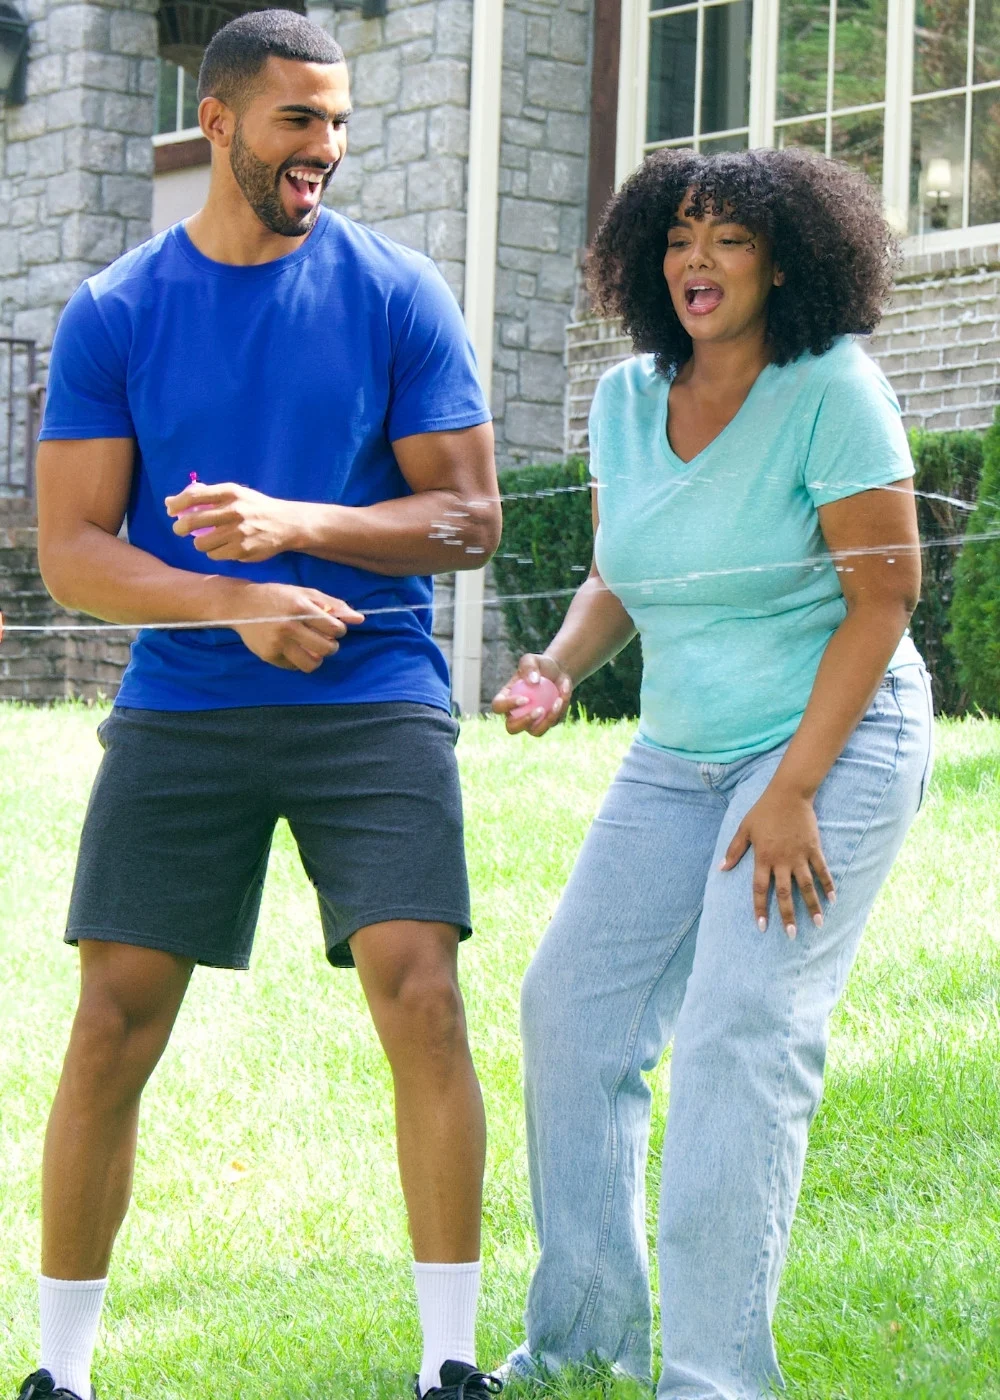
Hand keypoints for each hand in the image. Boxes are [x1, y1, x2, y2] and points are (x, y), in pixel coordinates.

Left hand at [166, 482, 301, 561]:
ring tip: (209, 540)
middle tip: (180, 530)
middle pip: (192, 521)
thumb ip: (205, 495)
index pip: (194, 496)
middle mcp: (233, 511)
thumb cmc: (255, 507)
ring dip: (200, 542)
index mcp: (230, 493)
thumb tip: (170, 501)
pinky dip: (215, 552)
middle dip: (180, 527)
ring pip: (201, 543)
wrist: (285, 524)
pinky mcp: (242, 550)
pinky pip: (214, 555)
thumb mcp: (235, 494)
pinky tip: (223, 547)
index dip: (178, 504)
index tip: (171, 510)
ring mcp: (237, 532)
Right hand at [221, 582, 363, 672]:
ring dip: (317, 658)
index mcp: (300, 608)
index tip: (333, 627)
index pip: (334, 628)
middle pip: (326, 649)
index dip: (339, 630)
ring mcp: (277, 643)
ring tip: (312, 649)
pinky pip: (294, 667)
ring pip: (312, 664)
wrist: (241, 605)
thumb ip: (333, 605)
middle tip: (324, 639)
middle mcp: (289, 627)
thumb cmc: (277, 596)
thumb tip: (360, 619)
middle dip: (331, 645)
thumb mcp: (305, 593)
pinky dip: (299, 660)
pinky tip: (294, 649)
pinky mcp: (268, 655)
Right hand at [491, 653, 573, 736]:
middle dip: (524, 722)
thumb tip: (533, 682)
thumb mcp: (532, 660)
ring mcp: (531, 722)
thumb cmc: (540, 665)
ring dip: (547, 721)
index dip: (507, 706)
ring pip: (535, 732)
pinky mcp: (547, 723)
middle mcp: (515, 714)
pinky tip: (565, 692)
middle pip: (512, 728)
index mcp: (505, 699)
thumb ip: (529, 667)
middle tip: (539, 710)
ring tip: (558, 701)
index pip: (498, 707)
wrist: (558, 672)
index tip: (525, 699)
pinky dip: (562, 708)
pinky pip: (554, 722)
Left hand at [718, 782, 835, 937]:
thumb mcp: (744, 829)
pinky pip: (822, 871)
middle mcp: (782, 861)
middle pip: (785, 893)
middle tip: (792, 934)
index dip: (760, 908)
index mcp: (763, 858)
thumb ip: (734, 850)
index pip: (760, 889)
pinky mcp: (814, 849)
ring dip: (812, 905)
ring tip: (818, 924)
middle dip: (788, 915)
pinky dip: (828, 885)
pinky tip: (833, 899)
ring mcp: (800, 856)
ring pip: (807, 886)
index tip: (762, 927)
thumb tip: (721, 868)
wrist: (789, 794)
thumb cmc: (764, 811)